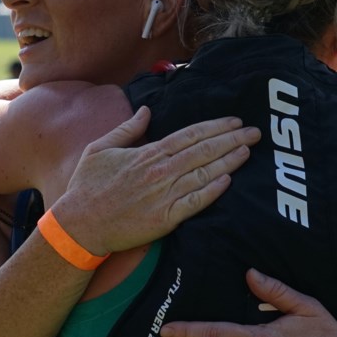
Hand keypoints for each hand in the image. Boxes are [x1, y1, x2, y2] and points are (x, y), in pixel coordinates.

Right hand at [53, 107, 260, 255]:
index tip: (235, 121)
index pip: (189, 135)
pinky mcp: (166, 219)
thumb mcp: (100, 148)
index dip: (215, 127)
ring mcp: (164, 195)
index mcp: (147, 154)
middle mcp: (160, 172)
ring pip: (205, 174)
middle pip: (204, 151)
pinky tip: (230, 180)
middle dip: (232, 140)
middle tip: (255, 133)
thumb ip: (127, 129)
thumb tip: (147, 111)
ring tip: (249, 152)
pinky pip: (196, 202)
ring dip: (230, 161)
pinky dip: (214, 190)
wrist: (80, 225)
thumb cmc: (87, 187)